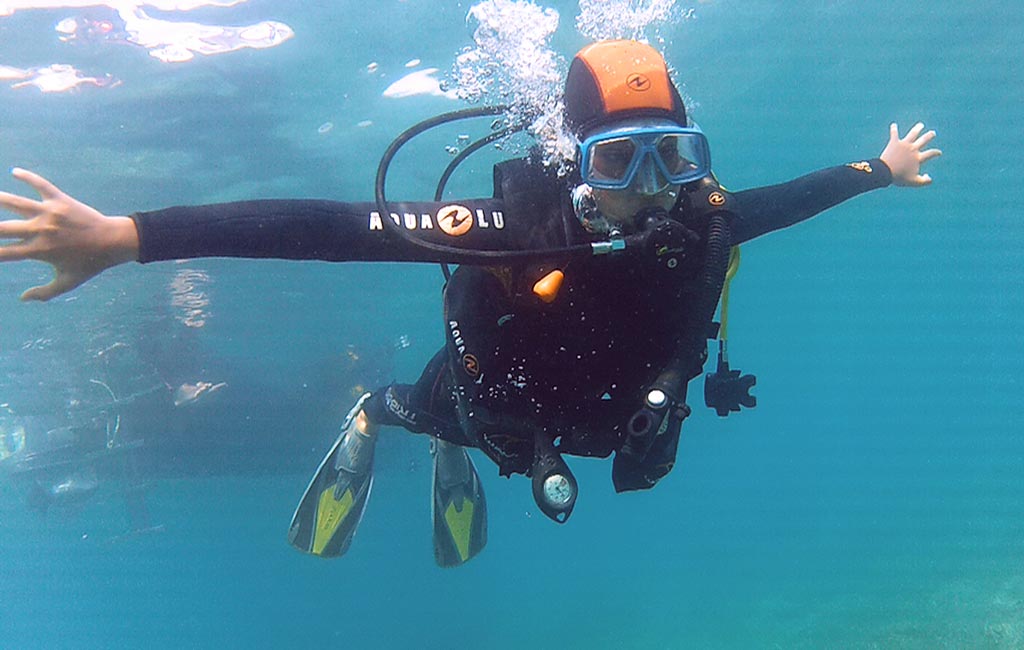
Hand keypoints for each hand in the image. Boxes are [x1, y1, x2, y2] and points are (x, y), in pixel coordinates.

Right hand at [0, 168, 138, 300]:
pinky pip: (40, 184)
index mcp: (38, 251)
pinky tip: (15, 171)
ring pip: (14, 202)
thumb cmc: (90, 264)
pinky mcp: (60, 200)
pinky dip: (27, 177)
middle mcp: (40, 231)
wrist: (114, 242)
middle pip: (1, 228)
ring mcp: (50, 213)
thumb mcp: (68, 282)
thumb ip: (44, 292)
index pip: (3, 253)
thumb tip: (23, 298)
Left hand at [879, 122, 941, 186]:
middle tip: (933, 133)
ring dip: (917, 129)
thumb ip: (924, 181)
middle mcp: (913, 149)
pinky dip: (894, 129)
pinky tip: (893, 125)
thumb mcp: (914, 182)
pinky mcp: (894, 143)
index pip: (931, 153)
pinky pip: (894, 134)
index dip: (936, 153)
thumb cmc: (899, 177)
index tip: (939, 153)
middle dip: (929, 136)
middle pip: (924, 140)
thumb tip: (930, 178)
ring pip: (913, 134)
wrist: (885, 172)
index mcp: (918, 157)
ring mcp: (904, 144)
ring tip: (920, 125)